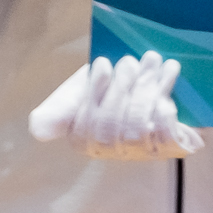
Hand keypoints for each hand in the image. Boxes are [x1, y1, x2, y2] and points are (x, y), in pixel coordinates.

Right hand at [30, 53, 203, 159]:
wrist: (154, 79)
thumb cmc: (112, 84)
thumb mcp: (81, 88)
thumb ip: (61, 106)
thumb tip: (39, 129)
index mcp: (84, 139)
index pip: (86, 128)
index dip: (95, 94)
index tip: (103, 63)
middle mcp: (112, 152)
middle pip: (112, 129)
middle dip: (122, 89)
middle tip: (130, 61)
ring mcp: (143, 152)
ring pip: (139, 129)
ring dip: (146, 89)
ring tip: (152, 60)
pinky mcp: (172, 147)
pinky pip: (167, 137)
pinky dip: (166, 105)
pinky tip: (168, 77)